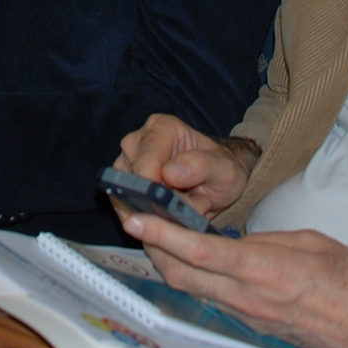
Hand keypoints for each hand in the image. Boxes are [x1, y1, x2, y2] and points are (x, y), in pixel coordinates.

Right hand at [114, 113, 253, 215]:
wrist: (217, 182)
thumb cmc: (220, 170)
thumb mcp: (224, 168)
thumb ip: (201, 166)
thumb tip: (170, 173)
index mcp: (162, 128)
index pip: (147, 159)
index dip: (153, 186)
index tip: (169, 205)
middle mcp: (138, 141)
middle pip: (134, 180)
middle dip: (159, 202)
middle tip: (189, 206)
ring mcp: (126, 163)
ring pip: (128, 197)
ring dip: (155, 211)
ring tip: (184, 206)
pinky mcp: (122, 185)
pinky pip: (127, 209)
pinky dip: (149, 218)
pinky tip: (171, 214)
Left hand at [124, 212, 347, 347]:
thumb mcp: (308, 242)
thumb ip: (266, 241)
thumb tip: (239, 242)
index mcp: (262, 269)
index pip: (197, 252)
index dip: (161, 234)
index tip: (136, 218)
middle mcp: (248, 298)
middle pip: (182, 276)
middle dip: (153, 249)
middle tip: (138, 223)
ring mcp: (250, 316)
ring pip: (193, 291)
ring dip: (170, 265)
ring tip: (157, 239)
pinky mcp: (256, 326)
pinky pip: (214, 301)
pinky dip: (196, 280)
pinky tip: (195, 264)